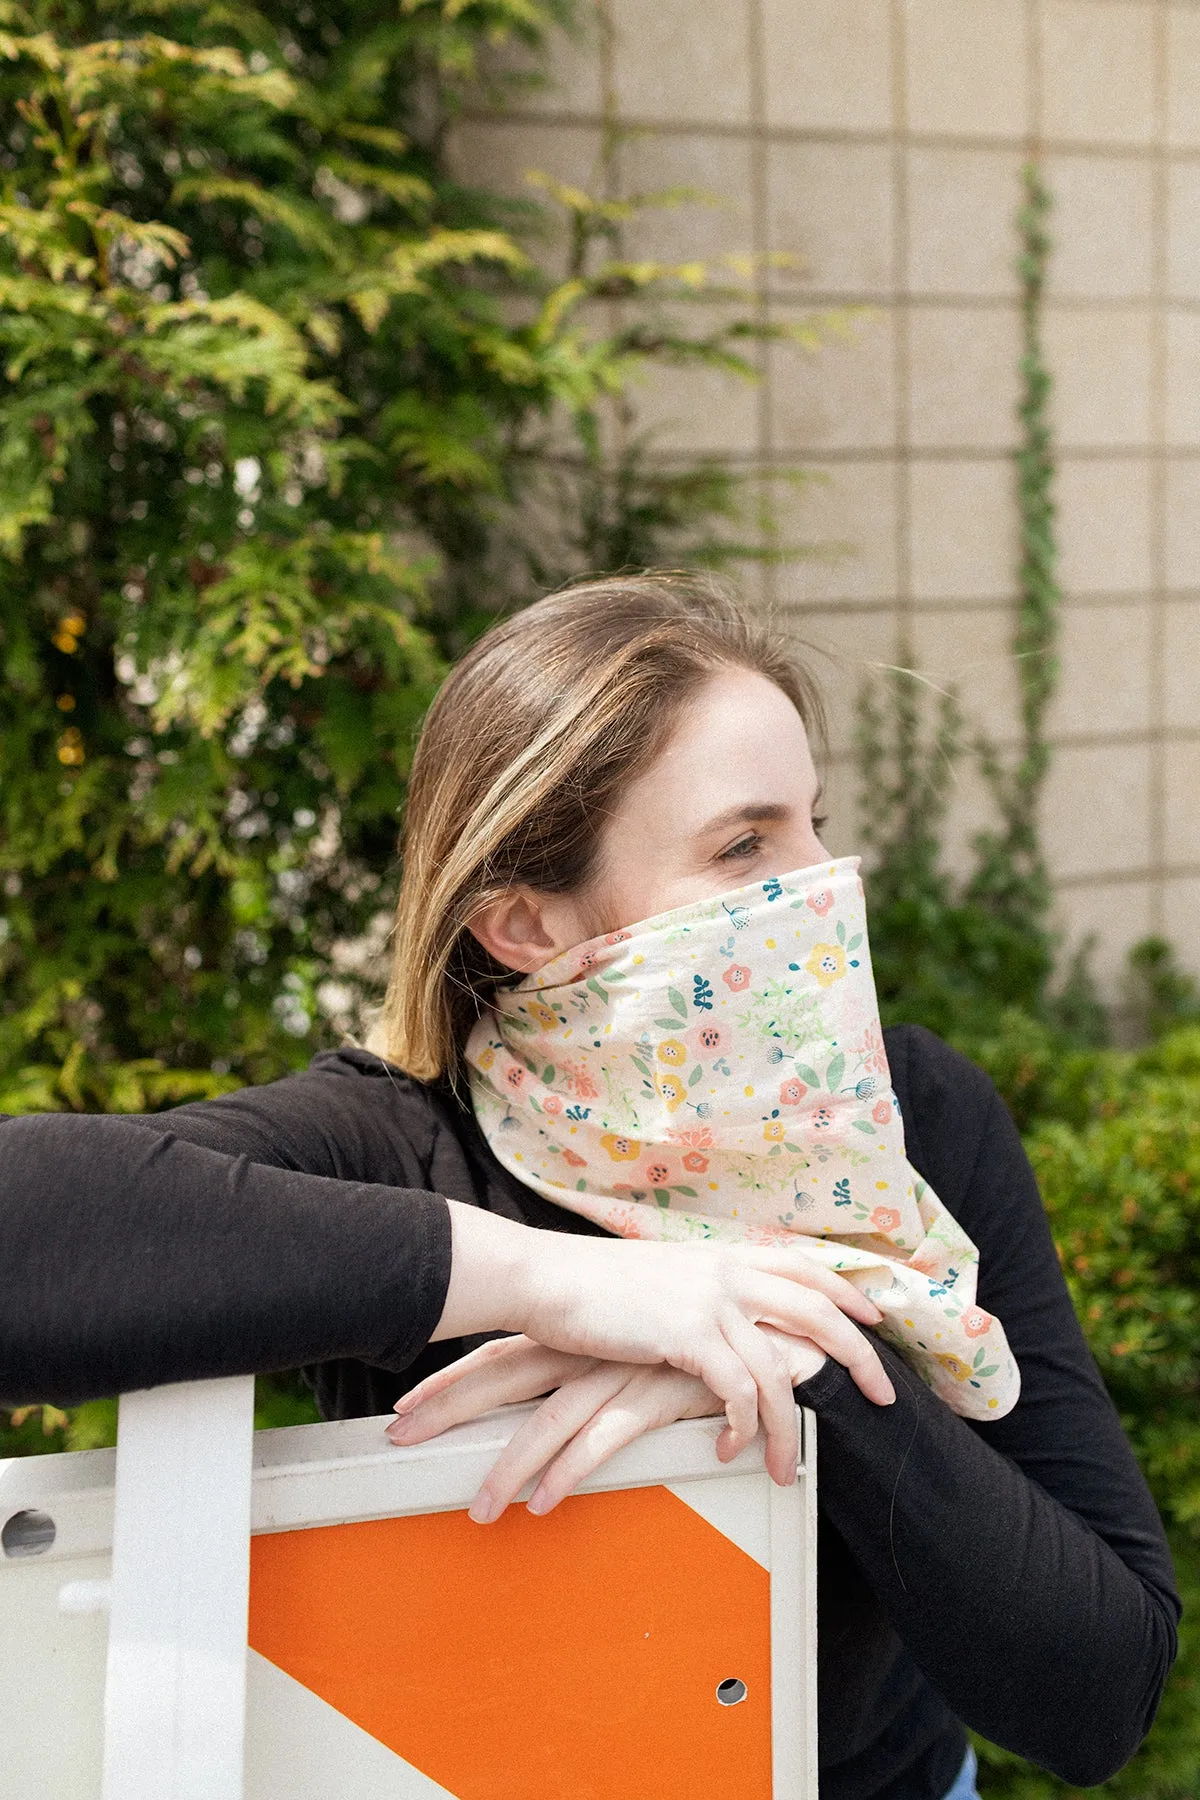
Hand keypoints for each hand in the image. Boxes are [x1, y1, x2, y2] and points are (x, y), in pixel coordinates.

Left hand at [390, 1338, 719, 1518]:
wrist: (774, 1325)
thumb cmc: (706, 1343)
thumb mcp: (642, 1349)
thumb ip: (605, 1365)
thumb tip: (563, 1395)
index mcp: (582, 1333)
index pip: (500, 1354)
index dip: (453, 1378)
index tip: (408, 1402)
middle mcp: (590, 1348)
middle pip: (504, 1377)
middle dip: (449, 1408)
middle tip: (401, 1435)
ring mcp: (619, 1371)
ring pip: (546, 1421)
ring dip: (508, 1466)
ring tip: (481, 1506)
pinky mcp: (655, 1395)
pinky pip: (601, 1441)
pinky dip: (570, 1473)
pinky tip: (545, 1501)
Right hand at [434, 1204, 893, 1481]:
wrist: (547, 1279)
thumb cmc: (593, 1284)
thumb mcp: (660, 1273)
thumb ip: (698, 1287)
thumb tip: (718, 1309)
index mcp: (723, 1256)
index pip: (805, 1268)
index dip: (846, 1294)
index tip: (875, 1319)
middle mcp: (727, 1274)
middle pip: (819, 1313)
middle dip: (859, 1357)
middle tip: (884, 1396)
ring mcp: (710, 1303)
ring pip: (779, 1370)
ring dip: (790, 1428)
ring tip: (787, 1468)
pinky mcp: (686, 1337)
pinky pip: (737, 1392)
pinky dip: (743, 1427)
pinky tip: (733, 1450)